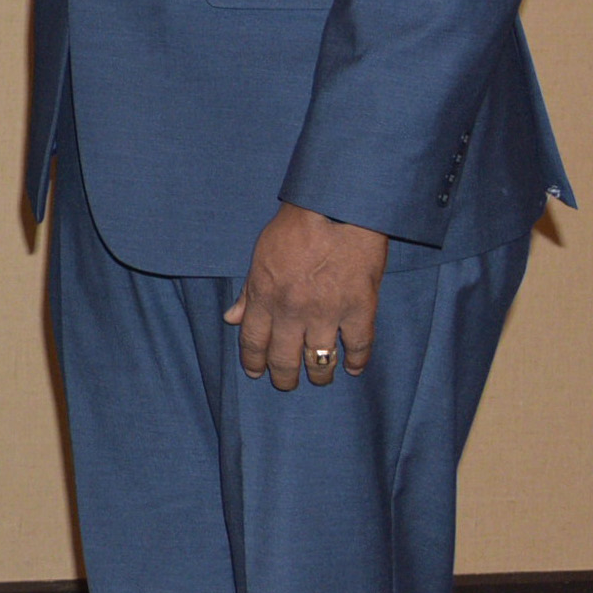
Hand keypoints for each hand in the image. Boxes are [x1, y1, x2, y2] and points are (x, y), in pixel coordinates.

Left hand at [225, 203, 389, 388]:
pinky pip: (358, 347)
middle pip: (284, 359)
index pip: (253, 341)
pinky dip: (356, 362)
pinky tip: (353, 368)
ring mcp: (327, 313)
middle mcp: (292, 311)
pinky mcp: (360, 310)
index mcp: (265, 296)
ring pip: (319, 361)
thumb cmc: (295, 229)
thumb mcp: (260, 255)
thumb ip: (248, 291)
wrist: (337, 209)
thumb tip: (231, 317)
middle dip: (283, 378)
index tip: (256, 373)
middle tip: (286, 383)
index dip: (253, 362)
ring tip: (318, 378)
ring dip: (318, 375)